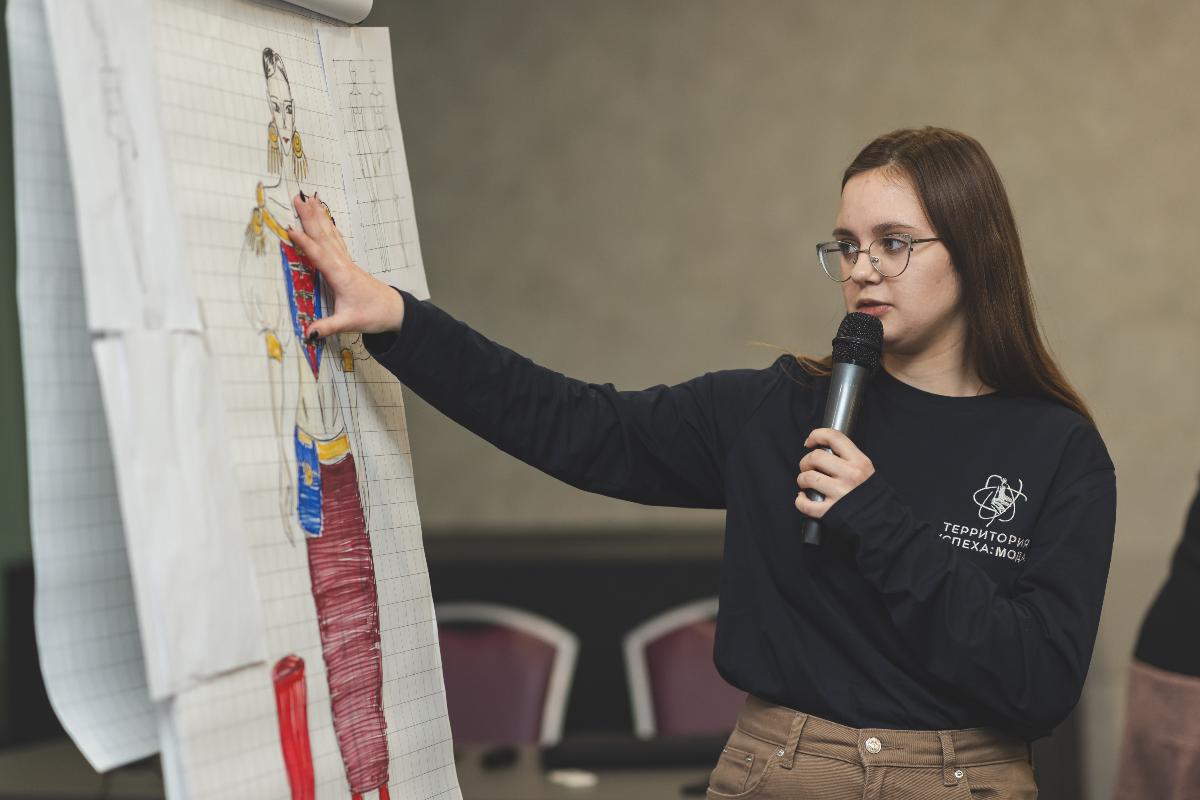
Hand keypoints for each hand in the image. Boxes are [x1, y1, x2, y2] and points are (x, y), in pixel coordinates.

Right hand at [287, 193, 405, 338]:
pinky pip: (336, 240)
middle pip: (323, 236)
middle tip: (297, 197)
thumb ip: (327, 327)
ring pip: (330, 234)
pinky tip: (324, 218)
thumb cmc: (373, 314)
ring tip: (309, 199)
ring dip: (319, 216)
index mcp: (340, 276)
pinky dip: (328, 227)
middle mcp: (343, 264)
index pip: (318, 255)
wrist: (394, 310)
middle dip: (309, 216)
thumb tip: (307, 333)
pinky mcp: (348, 264)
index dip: (304, 242)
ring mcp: (346, 262)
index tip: (290, 228)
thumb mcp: (349, 323)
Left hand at [793, 428, 874, 518]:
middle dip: (806, 462)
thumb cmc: (872, 496)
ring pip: (807, 478)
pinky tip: (804, 498)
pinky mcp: (831, 511)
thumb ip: (849, 460)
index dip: (817, 435)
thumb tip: (824, 450)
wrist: (882, 522)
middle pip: (815, 457)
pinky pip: (806, 504)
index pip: (834, 437)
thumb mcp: (867, 471)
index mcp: (859, 462)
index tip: (810, 442)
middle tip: (807, 468)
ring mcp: (840, 493)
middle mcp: (850, 475)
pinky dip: (800, 501)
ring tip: (806, 484)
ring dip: (802, 480)